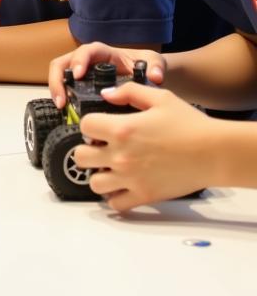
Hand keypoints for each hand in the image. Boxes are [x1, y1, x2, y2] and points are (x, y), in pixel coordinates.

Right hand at [48, 43, 166, 108]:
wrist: (146, 73)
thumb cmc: (146, 64)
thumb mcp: (153, 61)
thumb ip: (156, 67)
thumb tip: (154, 77)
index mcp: (103, 53)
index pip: (86, 51)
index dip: (79, 61)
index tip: (78, 75)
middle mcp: (87, 61)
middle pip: (62, 63)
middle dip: (57, 79)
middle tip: (62, 100)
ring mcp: (82, 73)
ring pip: (59, 75)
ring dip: (56, 89)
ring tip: (61, 108)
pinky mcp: (81, 85)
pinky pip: (65, 87)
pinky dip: (63, 98)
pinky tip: (66, 112)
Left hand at [75, 82, 214, 211]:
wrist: (214, 152)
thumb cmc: (189, 124)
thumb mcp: (159, 97)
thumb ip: (128, 92)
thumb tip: (106, 94)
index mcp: (122, 129)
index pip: (84, 126)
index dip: (90, 124)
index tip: (100, 126)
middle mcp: (121, 155)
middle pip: (79, 156)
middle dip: (87, 150)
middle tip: (101, 147)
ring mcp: (131, 178)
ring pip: (94, 183)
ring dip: (99, 174)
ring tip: (110, 167)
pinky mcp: (144, 195)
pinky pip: (116, 203)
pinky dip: (115, 196)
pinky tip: (123, 185)